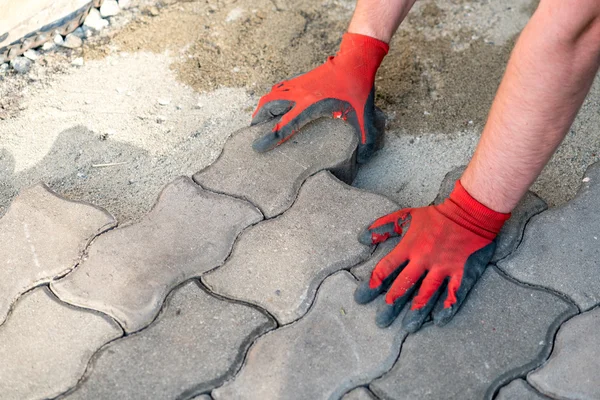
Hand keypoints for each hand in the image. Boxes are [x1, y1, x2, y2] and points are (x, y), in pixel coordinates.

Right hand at [251, 33, 388, 162]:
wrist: (355, 60)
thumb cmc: (358, 88)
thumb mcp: (363, 116)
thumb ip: (364, 139)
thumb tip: (364, 159)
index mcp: (311, 105)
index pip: (285, 124)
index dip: (271, 138)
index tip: (258, 147)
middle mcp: (299, 94)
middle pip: (268, 107)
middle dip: (258, 121)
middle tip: (253, 134)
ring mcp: (297, 84)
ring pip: (270, 96)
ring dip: (262, 109)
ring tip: (259, 122)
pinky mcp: (299, 79)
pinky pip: (278, 89)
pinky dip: (271, 99)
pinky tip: (273, 106)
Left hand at [354, 180, 509, 332]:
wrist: (468, 213)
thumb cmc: (435, 216)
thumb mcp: (406, 216)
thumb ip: (384, 227)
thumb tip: (362, 238)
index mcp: (409, 246)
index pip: (387, 266)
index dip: (375, 281)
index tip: (364, 295)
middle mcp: (424, 259)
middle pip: (405, 284)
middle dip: (392, 302)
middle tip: (381, 319)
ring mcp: (443, 266)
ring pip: (427, 292)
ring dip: (416, 310)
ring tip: (406, 326)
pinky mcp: (460, 271)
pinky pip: (453, 292)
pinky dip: (446, 306)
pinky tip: (439, 320)